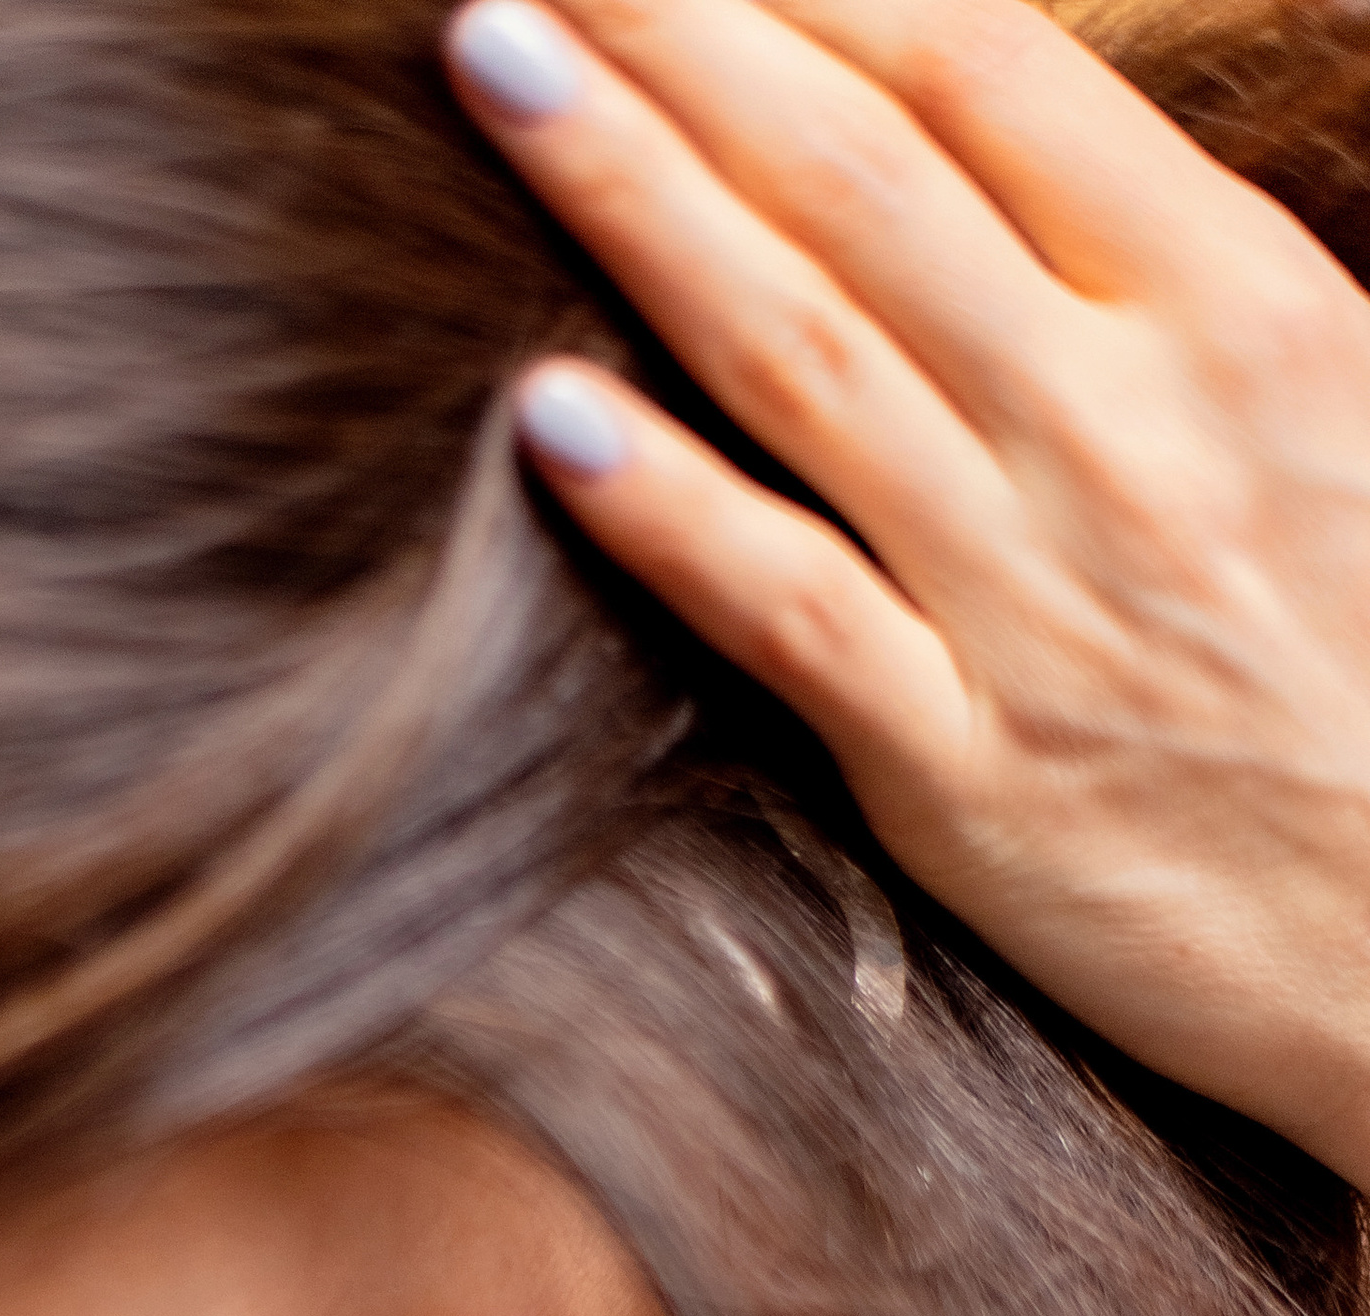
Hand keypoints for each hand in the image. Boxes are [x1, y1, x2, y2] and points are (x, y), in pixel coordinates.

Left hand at [446, 0, 1369, 1194]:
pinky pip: (791, 611)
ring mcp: (1032, 603)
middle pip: (860, 180)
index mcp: (1244, 315)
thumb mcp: (1359, 408)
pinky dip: (664, 508)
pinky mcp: (967, 774)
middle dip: (689, 37)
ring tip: (499, 67)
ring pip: (797, 354)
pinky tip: (540, 412)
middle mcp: (1122, 432)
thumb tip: (1053, 152)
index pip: (995, 77)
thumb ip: (1197, 282)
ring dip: (630, 201)